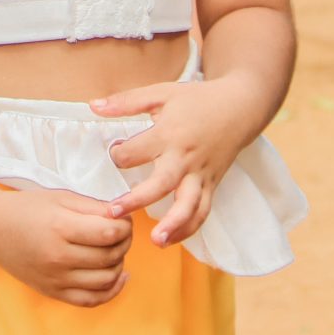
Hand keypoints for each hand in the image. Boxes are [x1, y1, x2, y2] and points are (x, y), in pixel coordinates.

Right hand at [0, 187, 133, 306]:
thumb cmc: (26, 208)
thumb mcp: (60, 198)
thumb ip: (93, 207)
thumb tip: (123, 218)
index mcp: (60, 228)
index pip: (109, 233)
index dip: (125, 226)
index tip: (123, 220)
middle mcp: (58, 257)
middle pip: (110, 256)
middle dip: (124, 243)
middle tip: (122, 232)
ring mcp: (55, 279)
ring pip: (105, 280)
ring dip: (119, 264)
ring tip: (115, 250)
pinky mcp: (52, 292)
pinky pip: (91, 300)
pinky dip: (111, 291)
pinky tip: (118, 276)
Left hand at [91, 73, 267, 248]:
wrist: (240, 107)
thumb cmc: (197, 99)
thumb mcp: (161, 93)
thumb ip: (126, 101)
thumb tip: (93, 106)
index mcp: (170, 133)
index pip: (137, 151)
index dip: (118, 155)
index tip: (113, 155)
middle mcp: (186, 157)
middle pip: (162, 183)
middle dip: (137, 199)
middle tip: (113, 213)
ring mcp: (201, 174)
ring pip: (189, 205)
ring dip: (173, 225)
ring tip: (155, 241)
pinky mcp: (212, 185)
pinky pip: (203, 211)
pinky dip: (189, 228)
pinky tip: (170, 240)